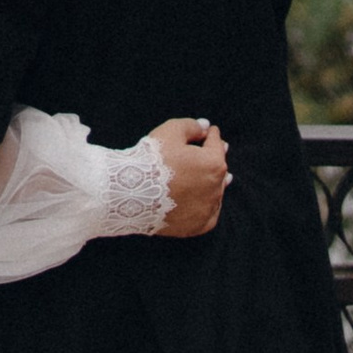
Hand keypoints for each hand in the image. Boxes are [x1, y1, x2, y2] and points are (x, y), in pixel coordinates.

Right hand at [144, 116, 229, 238]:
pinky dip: (208, 207)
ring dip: (214, 183)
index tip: (210, 132)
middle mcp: (216, 187)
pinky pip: (209, 214)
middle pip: (218, 169)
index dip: (211, 135)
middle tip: (213, 153)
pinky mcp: (198, 226)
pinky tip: (204, 201)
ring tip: (215, 178)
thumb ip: (192, 126)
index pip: (216, 144)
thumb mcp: (171, 131)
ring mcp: (208, 208)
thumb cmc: (153, 160)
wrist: (134, 193)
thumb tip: (206, 126)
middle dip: (215, 158)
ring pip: (216, 192)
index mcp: (214, 163)